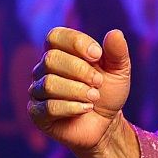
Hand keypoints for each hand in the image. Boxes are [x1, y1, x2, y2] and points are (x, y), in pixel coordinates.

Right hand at [28, 28, 131, 153]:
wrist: (106, 124)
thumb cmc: (108, 92)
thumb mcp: (119, 71)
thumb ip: (117, 52)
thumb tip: (115, 33)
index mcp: (61, 52)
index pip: (55, 36)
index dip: (77, 43)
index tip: (98, 55)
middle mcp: (44, 69)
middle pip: (51, 59)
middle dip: (80, 70)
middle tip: (98, 82)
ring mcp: (38, 91)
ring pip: (49, 84)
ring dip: (78, 91)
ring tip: (94, 97)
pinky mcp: (37, 113)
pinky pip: (49, 107)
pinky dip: (72, 107)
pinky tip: (86, 109)